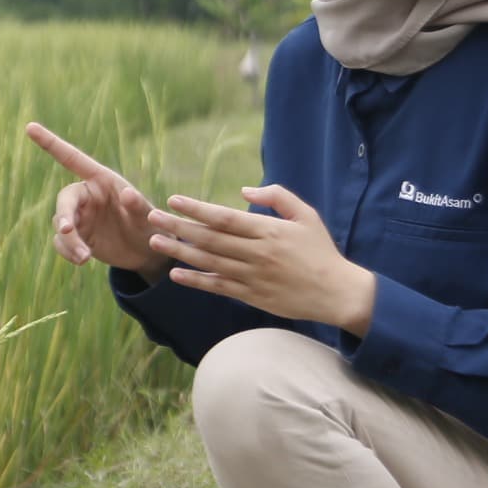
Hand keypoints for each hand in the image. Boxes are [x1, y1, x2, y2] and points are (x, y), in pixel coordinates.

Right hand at [26, 122, 169, 279]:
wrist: (147, 253)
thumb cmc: (150, 225)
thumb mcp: (148, 216)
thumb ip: (138, 205)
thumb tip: (128, 194)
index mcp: (101, 180)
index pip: (72, 158)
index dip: (50, 143)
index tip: (30, 127)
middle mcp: (86, 195)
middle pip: (64, 200)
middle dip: (63, 215)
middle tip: (67, 231)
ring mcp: (79, 217)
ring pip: (60, 225)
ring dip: (68, 241)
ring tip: (85, 257)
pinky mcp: (76, 238)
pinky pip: (62, 243)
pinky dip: (68, 252)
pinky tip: (83, 259)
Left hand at [146, 185, 377, 334]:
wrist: (336, 292)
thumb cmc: (320, 251)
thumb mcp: (306, 216)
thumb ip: (277, 197)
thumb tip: (245, 190)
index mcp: (268, 231)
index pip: (224, 218)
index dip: (196, 209)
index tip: (174, 200)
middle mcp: (256, 254)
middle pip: (209, 239)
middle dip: (177, 227)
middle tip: (152, 218)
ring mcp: (252, 277)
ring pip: (209, 262)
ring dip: (179, 251)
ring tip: (155, 242)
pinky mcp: (252, 296)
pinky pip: (218, 287)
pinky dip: (195, 280)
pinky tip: (176, 273)